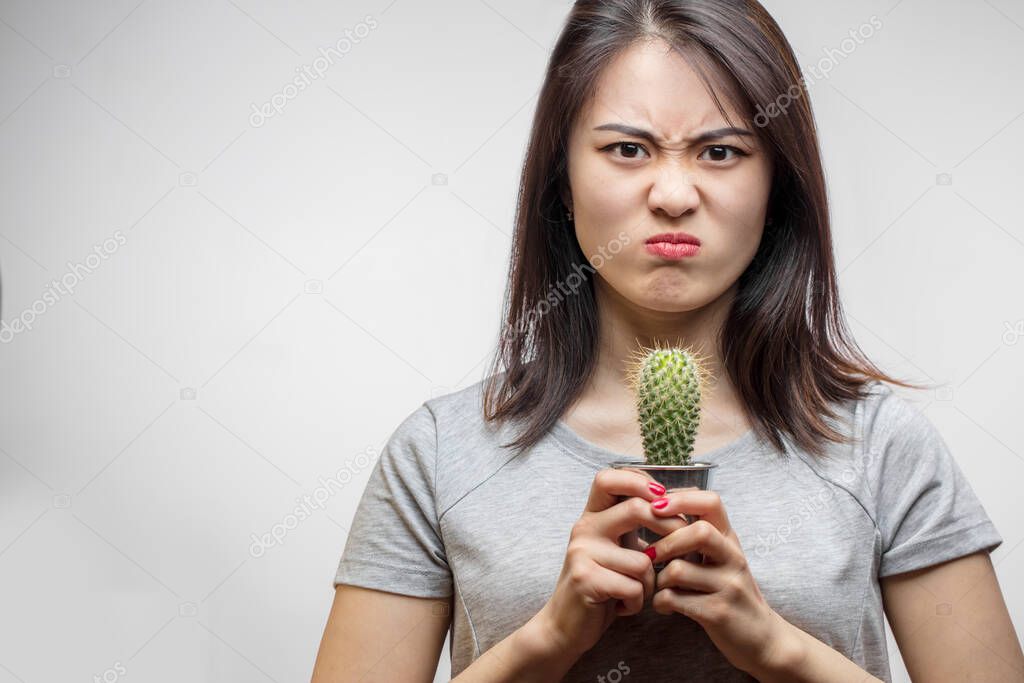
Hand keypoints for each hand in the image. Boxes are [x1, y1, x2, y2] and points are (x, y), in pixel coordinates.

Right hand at [535, 468, 689, 657]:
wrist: (565, 625)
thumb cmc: (601, 584)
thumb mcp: (613, 547)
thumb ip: (632, 525)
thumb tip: (677, 502)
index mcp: (592, 517)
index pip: (607, 478)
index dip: (638, 480)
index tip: (662, 497)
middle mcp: (584, 529)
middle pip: (635, 509)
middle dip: (668, 528)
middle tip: (681, 547)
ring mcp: (582, 553)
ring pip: (642, 561)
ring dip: (650, 583)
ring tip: (636, 592)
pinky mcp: (586, 579)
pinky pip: (634, 587)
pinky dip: (637, 602)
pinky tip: (623, 606)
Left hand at [644, 489, 792, 675]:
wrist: (761, 638)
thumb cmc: (729, 592)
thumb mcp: (721, 557)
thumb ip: (697, 534)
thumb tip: (657, 504)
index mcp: (730, 539)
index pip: (711, 502)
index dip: (681, 499)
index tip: (656, 507)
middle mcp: (733, 558)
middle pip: (698, 532)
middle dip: (666, 542)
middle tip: (650, 555)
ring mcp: (728, 586)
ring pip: (678, 570)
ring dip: (658, 579)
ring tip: (660, 586)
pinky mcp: (718, 613)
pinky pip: (674, 599)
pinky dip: (660, 602)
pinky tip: (664, 606)